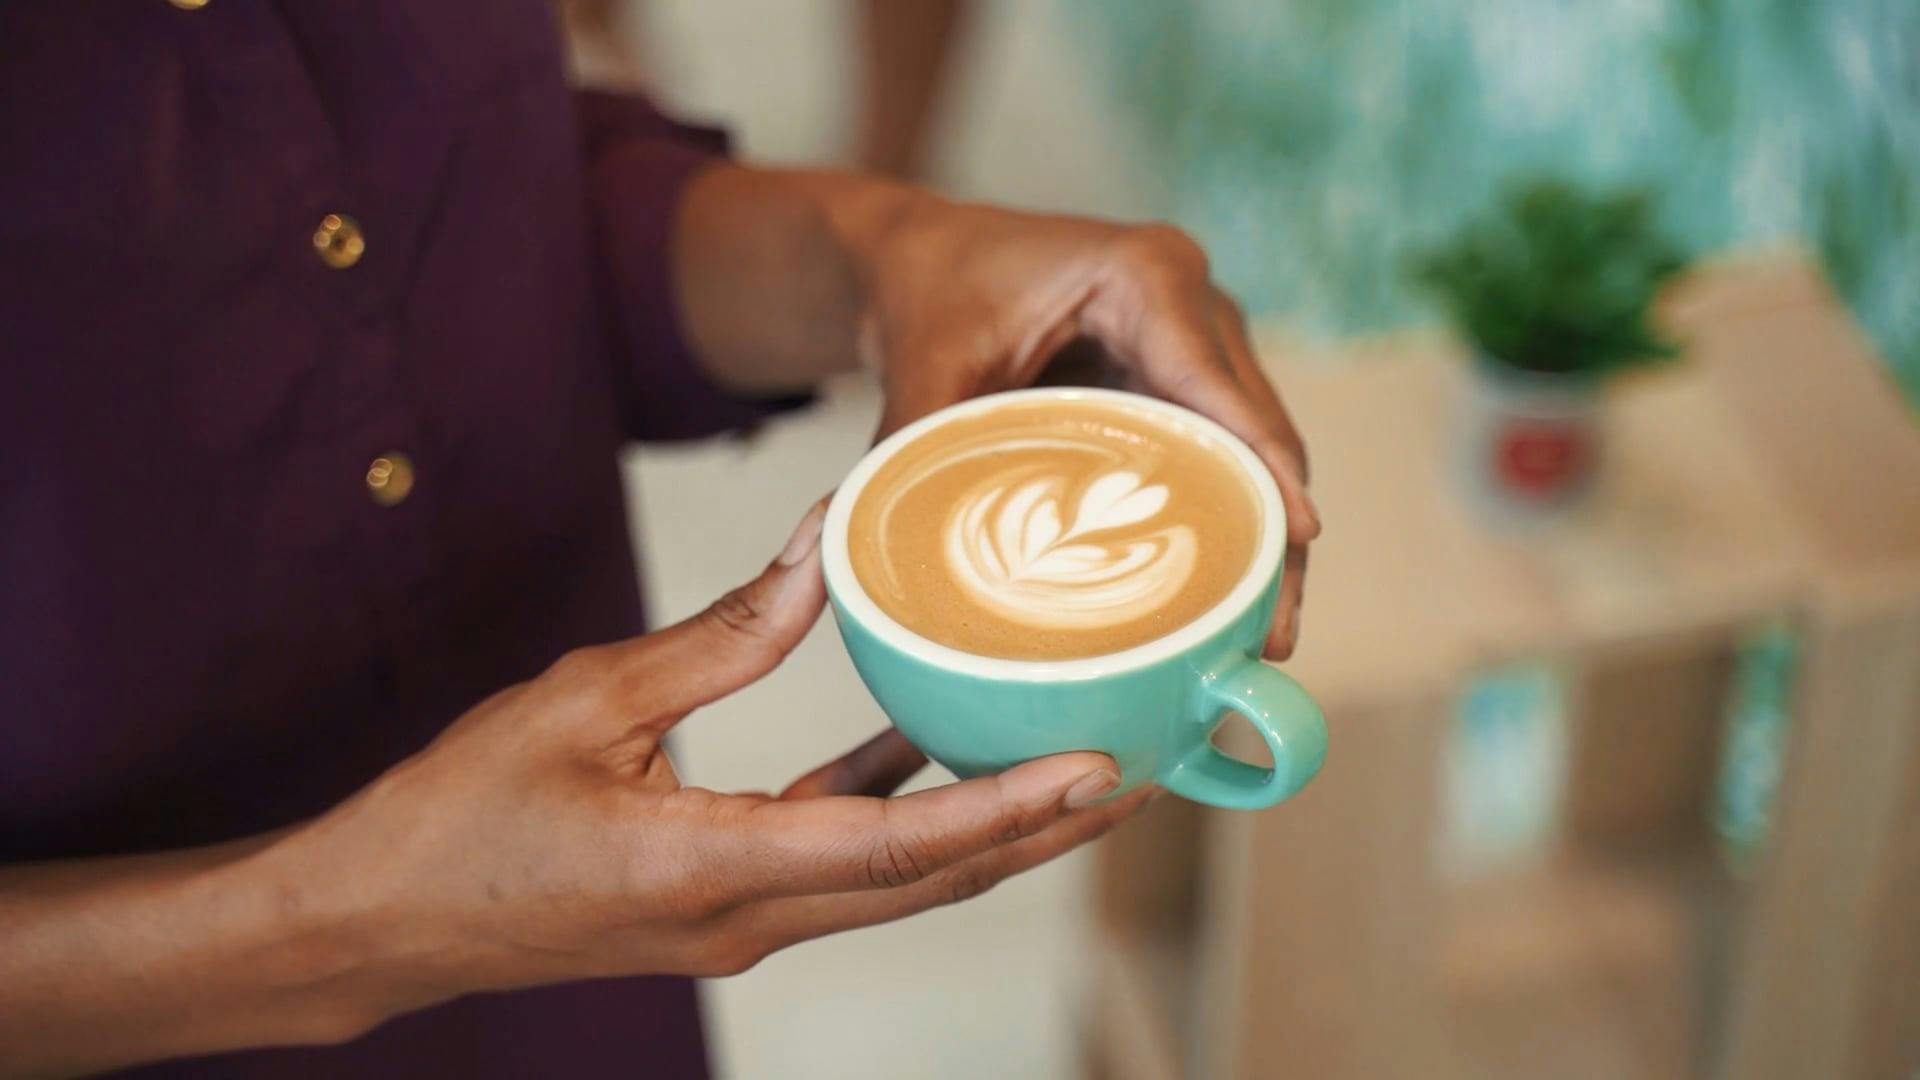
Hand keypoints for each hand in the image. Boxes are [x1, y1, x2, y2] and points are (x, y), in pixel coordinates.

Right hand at [286, 503, 1148, 1031]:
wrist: (382, 917)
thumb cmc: (461, 810)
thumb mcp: (585, 699)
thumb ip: (720, 634)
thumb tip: (824, 549)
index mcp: (710, 869)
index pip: (897, 848)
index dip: (1008, 810)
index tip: (1102, 768)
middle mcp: (746, 920)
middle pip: (931, 881)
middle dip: (1043, 830)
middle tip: (1140, 764)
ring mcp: (740, 927)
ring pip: (899, 882)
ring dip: (989, 831)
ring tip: (1073, 760)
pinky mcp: (725, 910)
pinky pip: (841, 866)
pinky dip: (901, 816)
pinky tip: (928, 749)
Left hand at [860, 202, 1319, 658]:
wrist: (928, 255)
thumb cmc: (933, 288)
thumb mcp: (921, 365)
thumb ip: (907, 446)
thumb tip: (857, 549)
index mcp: (1146, 274)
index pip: (1219, 381)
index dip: (1263, 461)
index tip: (1301, 533)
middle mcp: (1194, 305)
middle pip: (1259, 431)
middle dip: (1276, 534)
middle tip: (1270, 637)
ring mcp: (1201, 347)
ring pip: (1256, 455)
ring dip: (1263, 542)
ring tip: (1259, 641)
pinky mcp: (1187, 388)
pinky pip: (1224, 461)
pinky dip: (1229, 526)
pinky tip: (1227, 604)